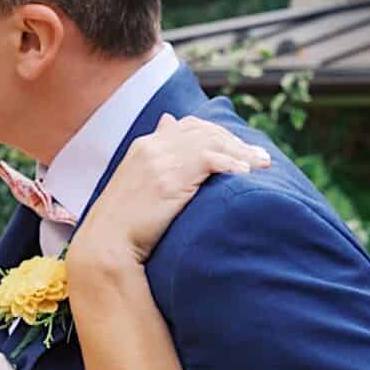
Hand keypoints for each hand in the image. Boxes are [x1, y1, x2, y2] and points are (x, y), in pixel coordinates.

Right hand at [71, 117, 267, 266]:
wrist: (106, 244)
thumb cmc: (123, 223)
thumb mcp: (137, 184)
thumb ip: (154, 159)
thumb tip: (167, 124)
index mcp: (144, 146)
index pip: (188, 126)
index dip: (218, 134)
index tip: (238, 149)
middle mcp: (152, 147)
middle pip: (204, 131)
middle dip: (236, 142)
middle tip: (261, 157)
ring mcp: (160, 161)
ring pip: (211, 143)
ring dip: (242, 152)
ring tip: (263, 164)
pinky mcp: (169, 179)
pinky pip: (208, 160)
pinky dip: (230, 163)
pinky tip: (246, 173)